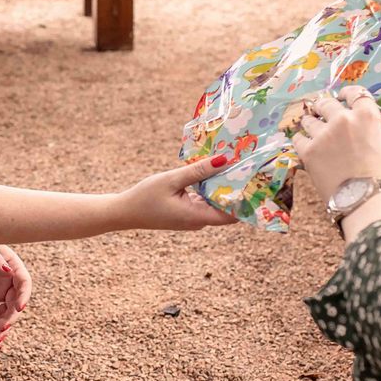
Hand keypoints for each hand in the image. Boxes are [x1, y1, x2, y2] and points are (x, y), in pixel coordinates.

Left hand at [0, 243, 30, 347]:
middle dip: (11, 316)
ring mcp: (0, 293)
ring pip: (6, 313)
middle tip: (5, 326)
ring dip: (4, 326)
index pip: (24, 284)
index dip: (24, 296)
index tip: (19, 307)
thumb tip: (7, 271)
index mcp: (14, 268)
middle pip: (15, 303)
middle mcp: (10, 283)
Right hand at [118, 155, 238, 230]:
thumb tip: (225, 160)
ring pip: (216, 204)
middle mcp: (199, 221)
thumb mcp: (171, 179)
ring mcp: (193, 218)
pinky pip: (205, 202)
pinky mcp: (187, 213)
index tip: (256, 180)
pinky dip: (211, 189)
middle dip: (238, 189)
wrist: (124, 213)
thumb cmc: (145, 197)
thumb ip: (198, 171)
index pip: (233, 214)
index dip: (247, 200)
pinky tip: (213, 172)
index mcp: (198, 217)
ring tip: (234, 165)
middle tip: (248, 166)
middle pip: (227, 208)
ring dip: (224, 187)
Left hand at [292, 87, 380, 202]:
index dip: (346, 93)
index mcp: (367, 116)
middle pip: (327, 103)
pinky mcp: (308, 151)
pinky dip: (300, 140)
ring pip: (309, 119)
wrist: (368, 199)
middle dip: (323, 107)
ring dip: (310, 122)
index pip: (355, 93)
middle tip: (320, 111)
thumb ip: (368, 132)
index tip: (341, 96)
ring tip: (310, 126)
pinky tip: (303, 143)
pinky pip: (297, 138)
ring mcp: (323, 134)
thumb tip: (359, 134)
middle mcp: (344, 119)